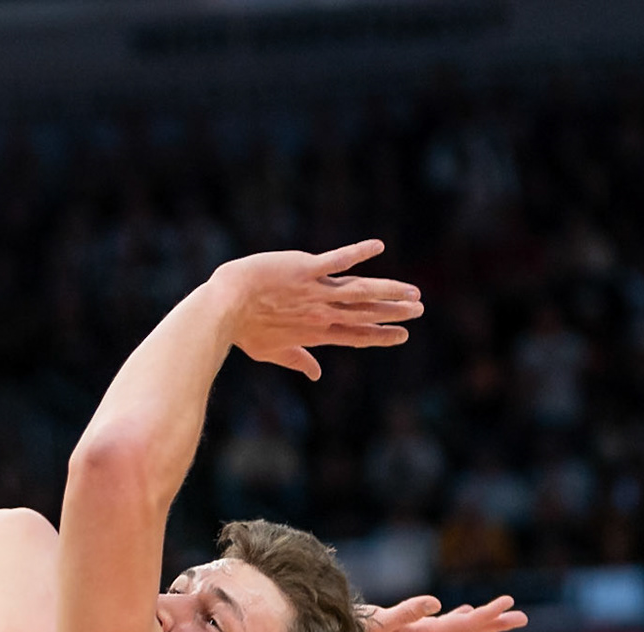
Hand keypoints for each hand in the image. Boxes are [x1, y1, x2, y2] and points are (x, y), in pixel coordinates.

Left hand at [213, 240, 423, 379]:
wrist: (224, 306)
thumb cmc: (242, 329)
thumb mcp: (270, 351)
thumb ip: (297, 360)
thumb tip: (315, 373)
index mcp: (316, 332)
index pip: (356, 336)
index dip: (381, 336)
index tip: (402, 335)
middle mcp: (321, 313)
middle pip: (366, 314)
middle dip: (394, 312)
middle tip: (419, 309)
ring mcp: (315, 291)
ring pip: (361, 291)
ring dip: (389, 290)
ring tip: (413, 291)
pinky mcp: (306, 269)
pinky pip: (337, 260)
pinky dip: (358, 253)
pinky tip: (378, 245)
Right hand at [362, 594, 525, 631]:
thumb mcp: (376, 622)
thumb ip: (404, 613)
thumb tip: (436, 603)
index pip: (462, 627)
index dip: (487, 615)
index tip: (509, 602)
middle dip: (494, 623)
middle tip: (522, 617)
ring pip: (456, 629)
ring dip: (480, 620)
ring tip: (502, 614)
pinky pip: (440, 626)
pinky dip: (456, 618)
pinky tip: (460, 612)